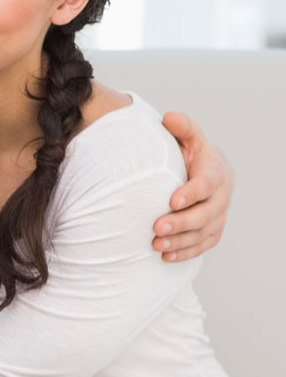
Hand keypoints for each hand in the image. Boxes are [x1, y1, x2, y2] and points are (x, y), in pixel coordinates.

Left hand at [154, 112, 233, 261]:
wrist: (208, 171)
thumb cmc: (191, 152)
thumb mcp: (188, 136)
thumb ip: (181, 127)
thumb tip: (168, 118)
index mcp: (214, 172)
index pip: (206, 184)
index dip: (191, 193)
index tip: (171, 201)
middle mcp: (220, 197)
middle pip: (205, 214)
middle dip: (181, 223)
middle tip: (156, 228)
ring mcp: (218, 216)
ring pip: (203, 233)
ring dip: (180, 242)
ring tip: (155, 246)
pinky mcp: (213, 230)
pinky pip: (203, 245)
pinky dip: (186, 252)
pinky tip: (166, 257)